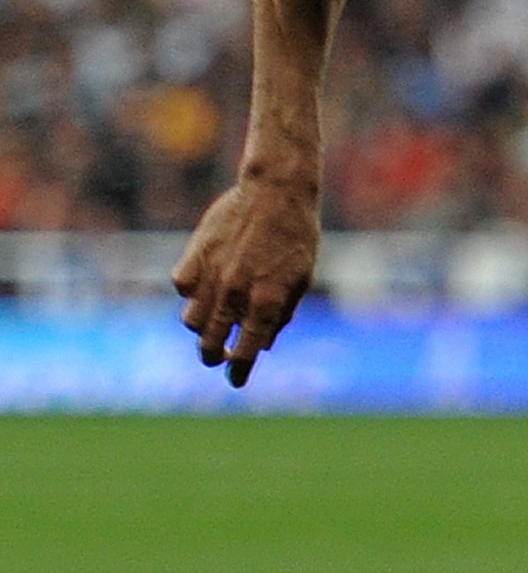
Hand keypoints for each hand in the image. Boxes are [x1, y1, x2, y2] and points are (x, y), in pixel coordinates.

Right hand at [172, 173, 321, 386]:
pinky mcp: (193, 256)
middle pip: (210, 344)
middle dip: (213, 357)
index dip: (240, 370)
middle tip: (217, 357)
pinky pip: (182, 287)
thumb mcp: (301, 279)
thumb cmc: (297, 237)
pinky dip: (190, 292)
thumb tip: (263, 345)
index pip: (247, 351)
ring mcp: (211, 276)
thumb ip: (281, 313)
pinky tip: (202, 287)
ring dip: (200, 328)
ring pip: (191, 320)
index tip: (236, 380)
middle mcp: (235, 294)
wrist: (276, 193)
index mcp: (266, 302)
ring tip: (212, 321)